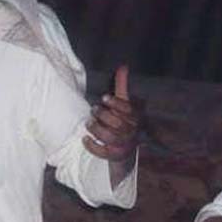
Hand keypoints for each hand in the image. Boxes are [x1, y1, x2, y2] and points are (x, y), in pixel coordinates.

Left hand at [84, 65, 139, 185]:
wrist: (126, 147)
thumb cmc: (123, 120)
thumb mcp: (124, 104)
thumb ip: (122, 86)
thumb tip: (123, 66)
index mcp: (135, 117)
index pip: (128, 110)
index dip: (115, 103)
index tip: (103, 97)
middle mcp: (131, 131)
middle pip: (118, 124)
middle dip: (103, 115)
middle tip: (93, 110)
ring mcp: (124, 145)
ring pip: (110, 138)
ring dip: (97, 129)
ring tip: (88, 123)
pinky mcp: (115, 155)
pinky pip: (103, 152)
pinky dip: (92, 146)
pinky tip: (85, 138)